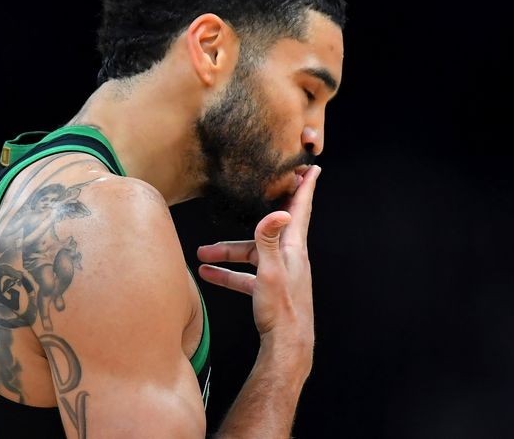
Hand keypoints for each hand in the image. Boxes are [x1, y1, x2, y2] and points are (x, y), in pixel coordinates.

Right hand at [197, 166, 321, 349]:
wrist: (287, 347)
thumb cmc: (282, 310)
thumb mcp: (271, 272)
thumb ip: (269, 241)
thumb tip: (278, 212)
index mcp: (293, 248)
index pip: (300, 209)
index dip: (305, 187)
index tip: (311, 167)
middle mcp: (289, 257)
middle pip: (269, 228)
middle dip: (254, 214)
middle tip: (251, 194)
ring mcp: (279, 273)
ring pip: (252, 254)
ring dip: (228, 252)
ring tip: (202, 254)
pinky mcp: (269, 289)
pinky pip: (246, 276)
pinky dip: (229, 273)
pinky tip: (208, 275)